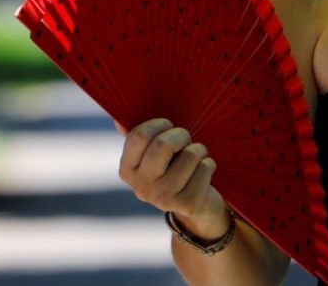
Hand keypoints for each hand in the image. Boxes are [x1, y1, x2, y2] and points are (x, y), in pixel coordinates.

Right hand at [117, 117, 229, 237]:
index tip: (168, 126)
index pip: (139, 135)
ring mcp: (164, 198)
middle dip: (181, 135)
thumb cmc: (172, 167)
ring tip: (195, 158)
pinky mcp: (188, 204)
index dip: (159, 124)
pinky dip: (209, 164)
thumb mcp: (152, 155)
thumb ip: (138, 137)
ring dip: (199, 150)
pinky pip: (205, 167)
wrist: (194, 206)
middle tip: (185, 140)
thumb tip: (117, 121)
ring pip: (190, 154)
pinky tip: (202, 173)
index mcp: (127, 171)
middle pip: (163, 144)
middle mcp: (142, 187)